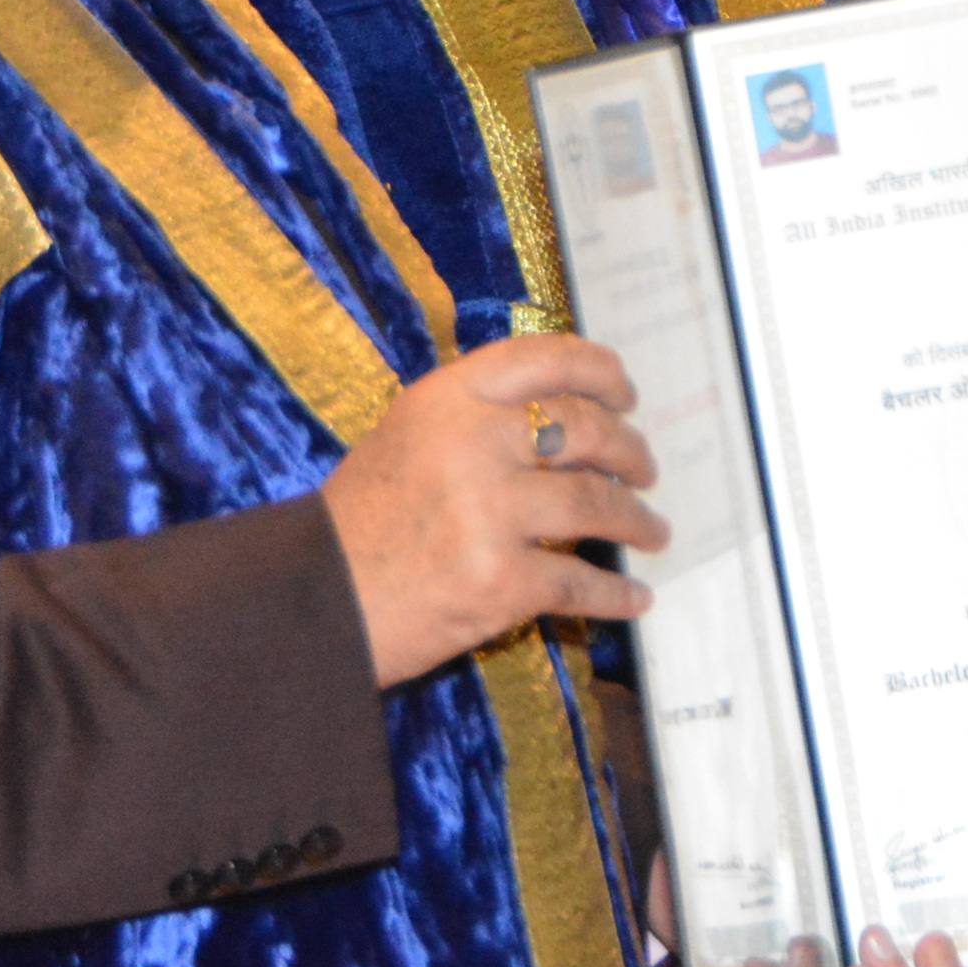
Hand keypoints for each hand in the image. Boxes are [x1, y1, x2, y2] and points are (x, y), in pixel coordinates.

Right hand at [321, 335, 666, 688]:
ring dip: (635, 519)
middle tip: (645, 468)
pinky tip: (635, 598)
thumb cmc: (358, 525)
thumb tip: (559, 414)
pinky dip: (616, 594)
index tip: (626, 392)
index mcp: (445, 400)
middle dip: (629, 451)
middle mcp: (471, 445)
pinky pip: (580, 582)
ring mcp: (489, 514)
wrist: (314, 606)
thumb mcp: (404, 438)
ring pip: (594, 503)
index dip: (598, 370)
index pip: (543, 359)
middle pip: (584, 429)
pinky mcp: (501, 582)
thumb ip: (472, 419)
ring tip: (652, 531)